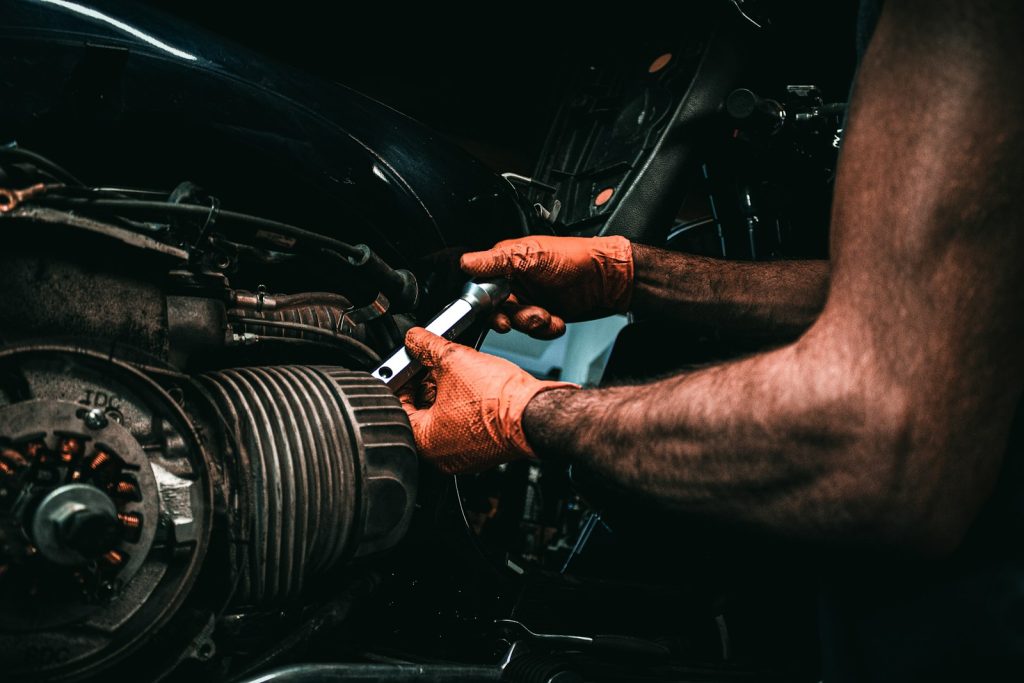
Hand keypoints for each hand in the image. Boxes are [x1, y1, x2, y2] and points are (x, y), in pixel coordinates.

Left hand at [398, 327, 575, 473]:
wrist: (536, 413)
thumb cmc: (499, 401)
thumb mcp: (454, 361)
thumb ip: (427, 347)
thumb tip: (415, 340)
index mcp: (425, 442)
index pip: (398, 407)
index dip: (400, 379)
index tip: (407, 365)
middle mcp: (441, 456)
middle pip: (419, 414)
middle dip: (423, 385)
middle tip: (429, 364)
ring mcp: (463, 456)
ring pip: (441, 419)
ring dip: (443, 394)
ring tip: (453, 371)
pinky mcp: (483, 451)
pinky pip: (461, 426)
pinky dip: (461, 406)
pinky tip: (470, 386)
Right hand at [460, 235, 632, 338]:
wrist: (608, 279)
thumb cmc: (574, 257)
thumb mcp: (531, 254)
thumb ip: (496, 260)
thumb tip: (466, 262)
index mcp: (507, 263)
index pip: (482, 287)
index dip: (486, 305)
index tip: (498, 313)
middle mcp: (515, 282)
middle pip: (498, 311)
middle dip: (514, 318)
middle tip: (526, 317)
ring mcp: (530, 299)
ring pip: (517, 322)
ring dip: (533, 323)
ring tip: (547, 315)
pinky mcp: (544, 314)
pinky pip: (535, 331)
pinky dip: (546, 329)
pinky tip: (557, 320)